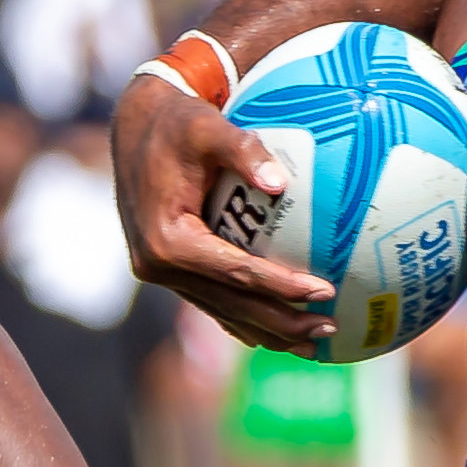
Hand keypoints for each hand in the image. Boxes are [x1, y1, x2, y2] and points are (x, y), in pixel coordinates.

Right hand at [110, 78, 330, 355]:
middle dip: (283, 323)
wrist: (136, 126)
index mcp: (167, 240)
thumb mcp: (207, 126)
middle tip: (330, 329)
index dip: (282, 286)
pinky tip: (278, 331)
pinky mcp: (167, 271)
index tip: (324, 291)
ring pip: (223, 312)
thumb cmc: (177, 122)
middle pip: (232, 305)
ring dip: (269, 330)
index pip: (236, 273)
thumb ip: (243, 149)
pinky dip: (246, 317)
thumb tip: (280, 182)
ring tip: (315, 344)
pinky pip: (213, 300)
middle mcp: (158, 266)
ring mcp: (160, 274)